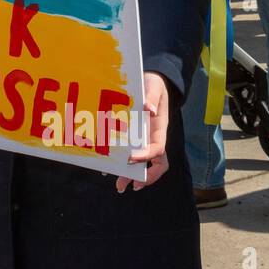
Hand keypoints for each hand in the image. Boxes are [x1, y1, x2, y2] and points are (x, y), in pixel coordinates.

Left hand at [116, 72, 169, 192]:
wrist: (150, 82)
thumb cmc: (153, 85)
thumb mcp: (154, 86)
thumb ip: (152, 96)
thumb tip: (149, 109)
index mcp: (160, 129)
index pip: (158, 148)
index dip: (147, 155)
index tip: (131, 157)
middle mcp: (153, 138)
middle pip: (154, 163)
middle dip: (144, 176)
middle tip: (129, 185)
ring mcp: (144, 139)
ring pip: (142, 163)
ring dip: (131, 175)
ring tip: (120, 186)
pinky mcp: (134, 137)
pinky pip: (131, 154)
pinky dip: (121, 163)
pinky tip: (109, 169)